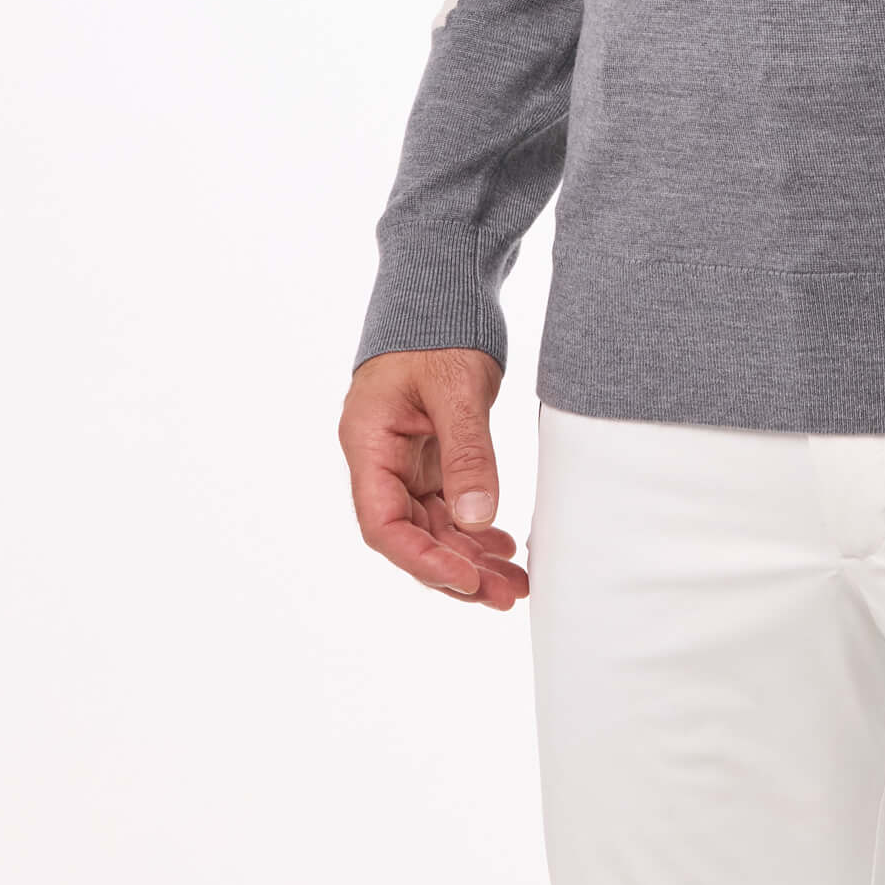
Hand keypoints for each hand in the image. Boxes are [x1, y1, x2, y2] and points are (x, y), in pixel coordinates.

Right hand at [339, 348, 527, 609]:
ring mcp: (405, 460)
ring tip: (516, 583)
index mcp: (368, 443)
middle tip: (507, 595)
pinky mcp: (430, 456)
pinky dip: (474, 529)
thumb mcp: (455, 387)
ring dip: (471, 557)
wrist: (444, 289)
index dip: (422, 559)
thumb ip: (467, 452)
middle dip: (457, 570)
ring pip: (432, 526)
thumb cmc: (440, 329)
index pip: (382, 523)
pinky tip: (504, 547)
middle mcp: (380, 460)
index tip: (466, 579)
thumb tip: (478, 517)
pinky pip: (447, 506)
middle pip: (410, 534)